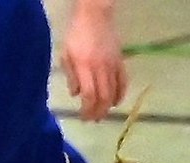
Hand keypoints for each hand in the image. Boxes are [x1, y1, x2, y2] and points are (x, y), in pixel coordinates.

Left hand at [58, 3, 125, 120]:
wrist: (95, 15)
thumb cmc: (77, 33)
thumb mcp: (66, 53)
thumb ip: (71, 75)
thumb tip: (75, 94)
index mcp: (84, 66)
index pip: (89, 94)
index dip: (87, 110)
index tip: (84, 118)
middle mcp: (100, 68)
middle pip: (102, 98)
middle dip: (98, 112)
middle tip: (93, 120)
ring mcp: (112, 66)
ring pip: (113, 93)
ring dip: (107, 107)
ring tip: (102, 114)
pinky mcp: (120, 62)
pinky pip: (123, 83)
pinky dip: (120, 95)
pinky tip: (115, 103)